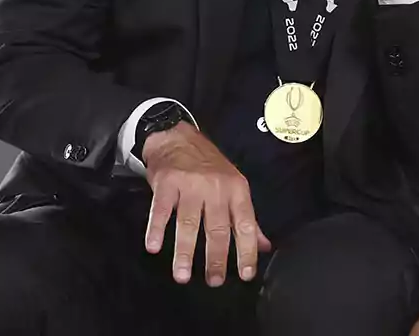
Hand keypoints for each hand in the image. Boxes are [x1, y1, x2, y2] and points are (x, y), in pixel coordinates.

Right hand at [142, 122, 271, 285]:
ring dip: (185, 252)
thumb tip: (264, 246)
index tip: (245, 274)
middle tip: (214, 281)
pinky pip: (161, 210)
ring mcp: (191, 185)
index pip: (245, 224)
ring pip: (189, 223)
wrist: (178, 137)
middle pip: (217, 228)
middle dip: (216, 258)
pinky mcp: (167, 183)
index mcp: (237, 190)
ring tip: (183, 276)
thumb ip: (247, 218)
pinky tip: (154, 247)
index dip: (247, 250)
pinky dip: (156, 229)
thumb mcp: (234, 186)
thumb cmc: (209, 166)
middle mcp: (216, 188)